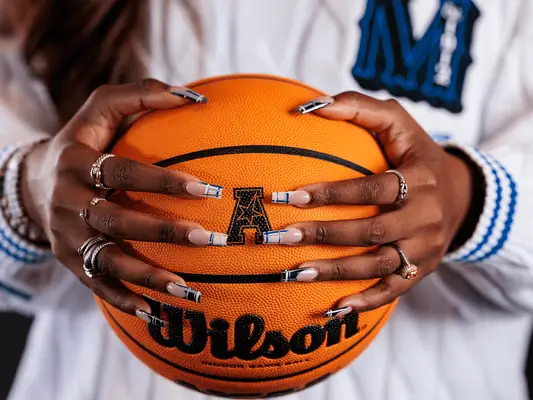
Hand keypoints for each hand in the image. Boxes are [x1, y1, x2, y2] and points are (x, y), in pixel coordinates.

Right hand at [20, 79, 226, 323]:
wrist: (36, 179)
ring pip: (106, 261)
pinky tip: (153, 313)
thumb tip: (193, 96)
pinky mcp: (69, 260)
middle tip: (206, 239)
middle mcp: (67, 203)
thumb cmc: (84, 139)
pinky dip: (122, 299)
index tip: (204, 191)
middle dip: (161, 232)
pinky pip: (95, 284)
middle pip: (115, 222)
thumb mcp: (102, 107)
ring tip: (187, 290)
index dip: (160, 182)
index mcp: (76, 163)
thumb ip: (142, 94)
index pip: (120, 173)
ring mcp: (66, 236)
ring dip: (147, 277)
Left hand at [273, 92, 474, 313]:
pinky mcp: (422, 269)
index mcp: (420, 179)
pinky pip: (394, 289)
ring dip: (336, 271)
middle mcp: (426, 217)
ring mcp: (425, 248)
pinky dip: (367, 300)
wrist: (460, 194)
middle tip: (283, 236)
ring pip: (378, 264)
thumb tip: (312, 106)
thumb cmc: (416, 153)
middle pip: (371, 231)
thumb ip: (359, 108)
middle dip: (324, 234)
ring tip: (296, 273)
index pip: (372, 189)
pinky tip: (336, 306)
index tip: (290, 196)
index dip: (331, 194)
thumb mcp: (398, 122)